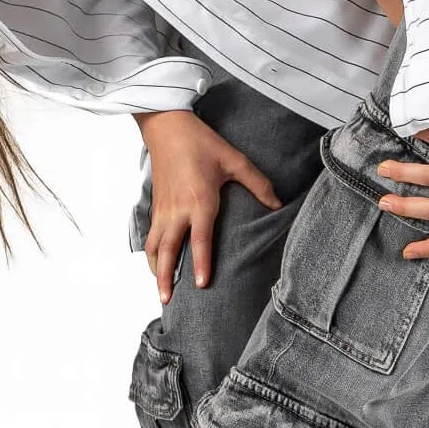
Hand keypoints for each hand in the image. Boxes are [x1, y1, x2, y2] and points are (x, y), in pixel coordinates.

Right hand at [136, 109, 281, 302]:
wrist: (167, 127)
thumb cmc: (202, 143)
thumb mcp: (235, 160)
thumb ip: (258, 184)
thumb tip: (277, 205)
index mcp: (199, 201)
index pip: (200, 239)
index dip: (201, 263)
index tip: (201, 285)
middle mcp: (177, 210)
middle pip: (168, 251)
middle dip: (165, 277)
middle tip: (167, 300)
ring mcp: (163, 209)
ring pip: (154, 246)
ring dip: (156, 269)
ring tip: (161, 289)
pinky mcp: (155, 205)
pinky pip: (151, 236)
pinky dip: (152, 253)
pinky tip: (156, 263)